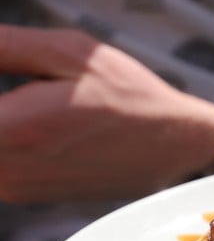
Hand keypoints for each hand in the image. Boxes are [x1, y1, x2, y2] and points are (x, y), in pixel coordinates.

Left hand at [0, 25, 213, 202]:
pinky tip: (28, 114)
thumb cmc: (127, 95)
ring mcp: (11, 188)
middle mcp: (5, 170)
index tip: (5, 69)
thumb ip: (1, 46)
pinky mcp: (22, 193)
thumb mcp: (70, 53)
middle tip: (20, 81)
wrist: (170, 146)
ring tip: (28, 98)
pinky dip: (2, 134)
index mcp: (11, 129)